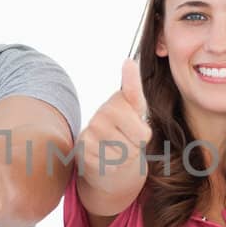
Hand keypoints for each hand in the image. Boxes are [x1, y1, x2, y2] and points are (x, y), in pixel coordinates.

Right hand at [77, 59, 152, 202]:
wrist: (101, 157)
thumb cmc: (122, 132)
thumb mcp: (134, 111)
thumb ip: (133, 89)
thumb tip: (128, 60)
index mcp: (117, 102)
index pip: (133, 98)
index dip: (133, 88)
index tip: (129, 67)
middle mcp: (103, 113)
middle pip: (141, 136)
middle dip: (138, 144)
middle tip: (127, 140)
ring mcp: (92, 131)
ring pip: (127, 152)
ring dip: (126, 157)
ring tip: (116, 149)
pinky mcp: (84, 150)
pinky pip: (112, 163)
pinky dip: (112, 166)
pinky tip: (105, 158)